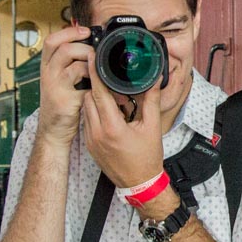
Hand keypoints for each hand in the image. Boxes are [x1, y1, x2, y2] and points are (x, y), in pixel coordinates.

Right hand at [35, 25, 92, 146]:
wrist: (53, 129)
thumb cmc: (61, 101)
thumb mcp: (61, 78)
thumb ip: (72, 63)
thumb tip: (92, 46)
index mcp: (47, 65)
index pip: (52, 40)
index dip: (69, 32)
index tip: (86, 31)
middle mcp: (48, 74)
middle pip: (63, 48)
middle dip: (84, 47)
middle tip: (95, 53)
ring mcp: (55, 87)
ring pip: (74, 66)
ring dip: (91, 65)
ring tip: (98, 71)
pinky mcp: (64, 101)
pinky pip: (83, 88)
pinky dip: (94, 86)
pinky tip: (100, 88)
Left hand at [79, 51, 164, 187]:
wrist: (140, 183)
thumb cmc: (147, 157)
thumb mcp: (152, 126)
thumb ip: (151, 100)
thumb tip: (154, 79)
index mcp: (112, 127)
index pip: (98, 93)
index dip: (94, 73)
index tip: (92, 58)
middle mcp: (97, 133)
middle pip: (89, 98)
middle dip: (98, 88)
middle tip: (112, 84)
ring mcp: (90, 140)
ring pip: (86, 110)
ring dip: (97, 101)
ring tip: (115, 102)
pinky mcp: (89, 145)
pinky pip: (87, 122)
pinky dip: (96, 114)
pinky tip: (110, 116)